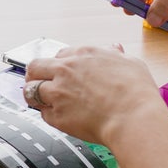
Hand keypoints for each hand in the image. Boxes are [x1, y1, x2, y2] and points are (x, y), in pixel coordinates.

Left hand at [23, 44, 163, 146]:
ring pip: (30, 90)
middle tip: (40, 83)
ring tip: (41, 101)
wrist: (133, 118)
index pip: (59, 55)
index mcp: (83, 54)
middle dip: (35, 75)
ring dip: (34, 95)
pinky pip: (42, 113)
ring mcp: (58, 92)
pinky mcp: (56, 115)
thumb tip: (114, 49)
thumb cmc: (137, 93)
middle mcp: (66, 70)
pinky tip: (59, 117)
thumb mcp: (131, 63)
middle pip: (35, 67)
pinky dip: (48, 115)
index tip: (61, 73)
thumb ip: (116, 55)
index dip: (60, 65)